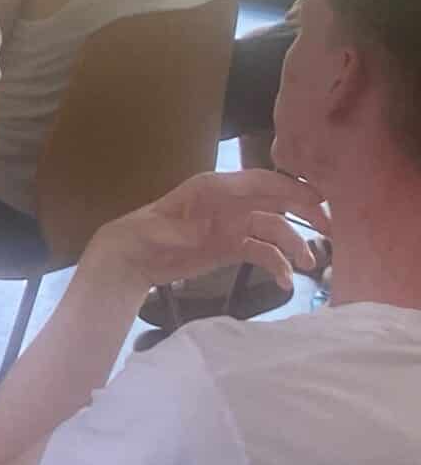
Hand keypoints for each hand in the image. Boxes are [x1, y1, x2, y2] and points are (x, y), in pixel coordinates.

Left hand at [88, 169, 332, 294]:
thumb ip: (196, 225)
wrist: (133, 257)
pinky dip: (277, 264)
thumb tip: (225, 228)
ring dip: (294, 245)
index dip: (291, 187)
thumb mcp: (167, 228)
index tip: (321, 198)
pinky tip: (285, 283)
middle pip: (275, 201)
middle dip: (304, 212)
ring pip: (274, 229)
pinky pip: (262, 250)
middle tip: (331, 229)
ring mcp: (231, 224)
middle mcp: (228, 202)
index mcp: (214, 187)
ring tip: (310, 265)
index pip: (261, 181)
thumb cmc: (147, 235)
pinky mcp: (230, 246)